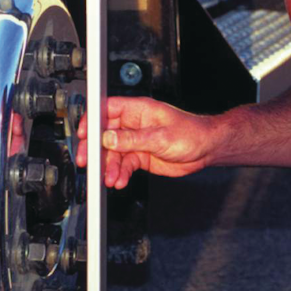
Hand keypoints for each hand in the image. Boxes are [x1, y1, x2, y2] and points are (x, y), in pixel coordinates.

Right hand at [75, 97, 217, 188]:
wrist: (206, 150)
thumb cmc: (191, 133)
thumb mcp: (160, 136)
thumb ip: (133, 139)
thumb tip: (109, 138)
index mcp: (138, 110)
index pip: (106, 110)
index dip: (92, 121)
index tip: (84, 134)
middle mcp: (134, 124)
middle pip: (105, 134)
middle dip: (95, 149)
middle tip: (88, 162)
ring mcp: (136, 141)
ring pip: (113, 154)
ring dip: (109, 167)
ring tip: (110, 178)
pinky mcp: (140, 156)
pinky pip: (124, 165)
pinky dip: (120, 174)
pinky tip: (119, 180)